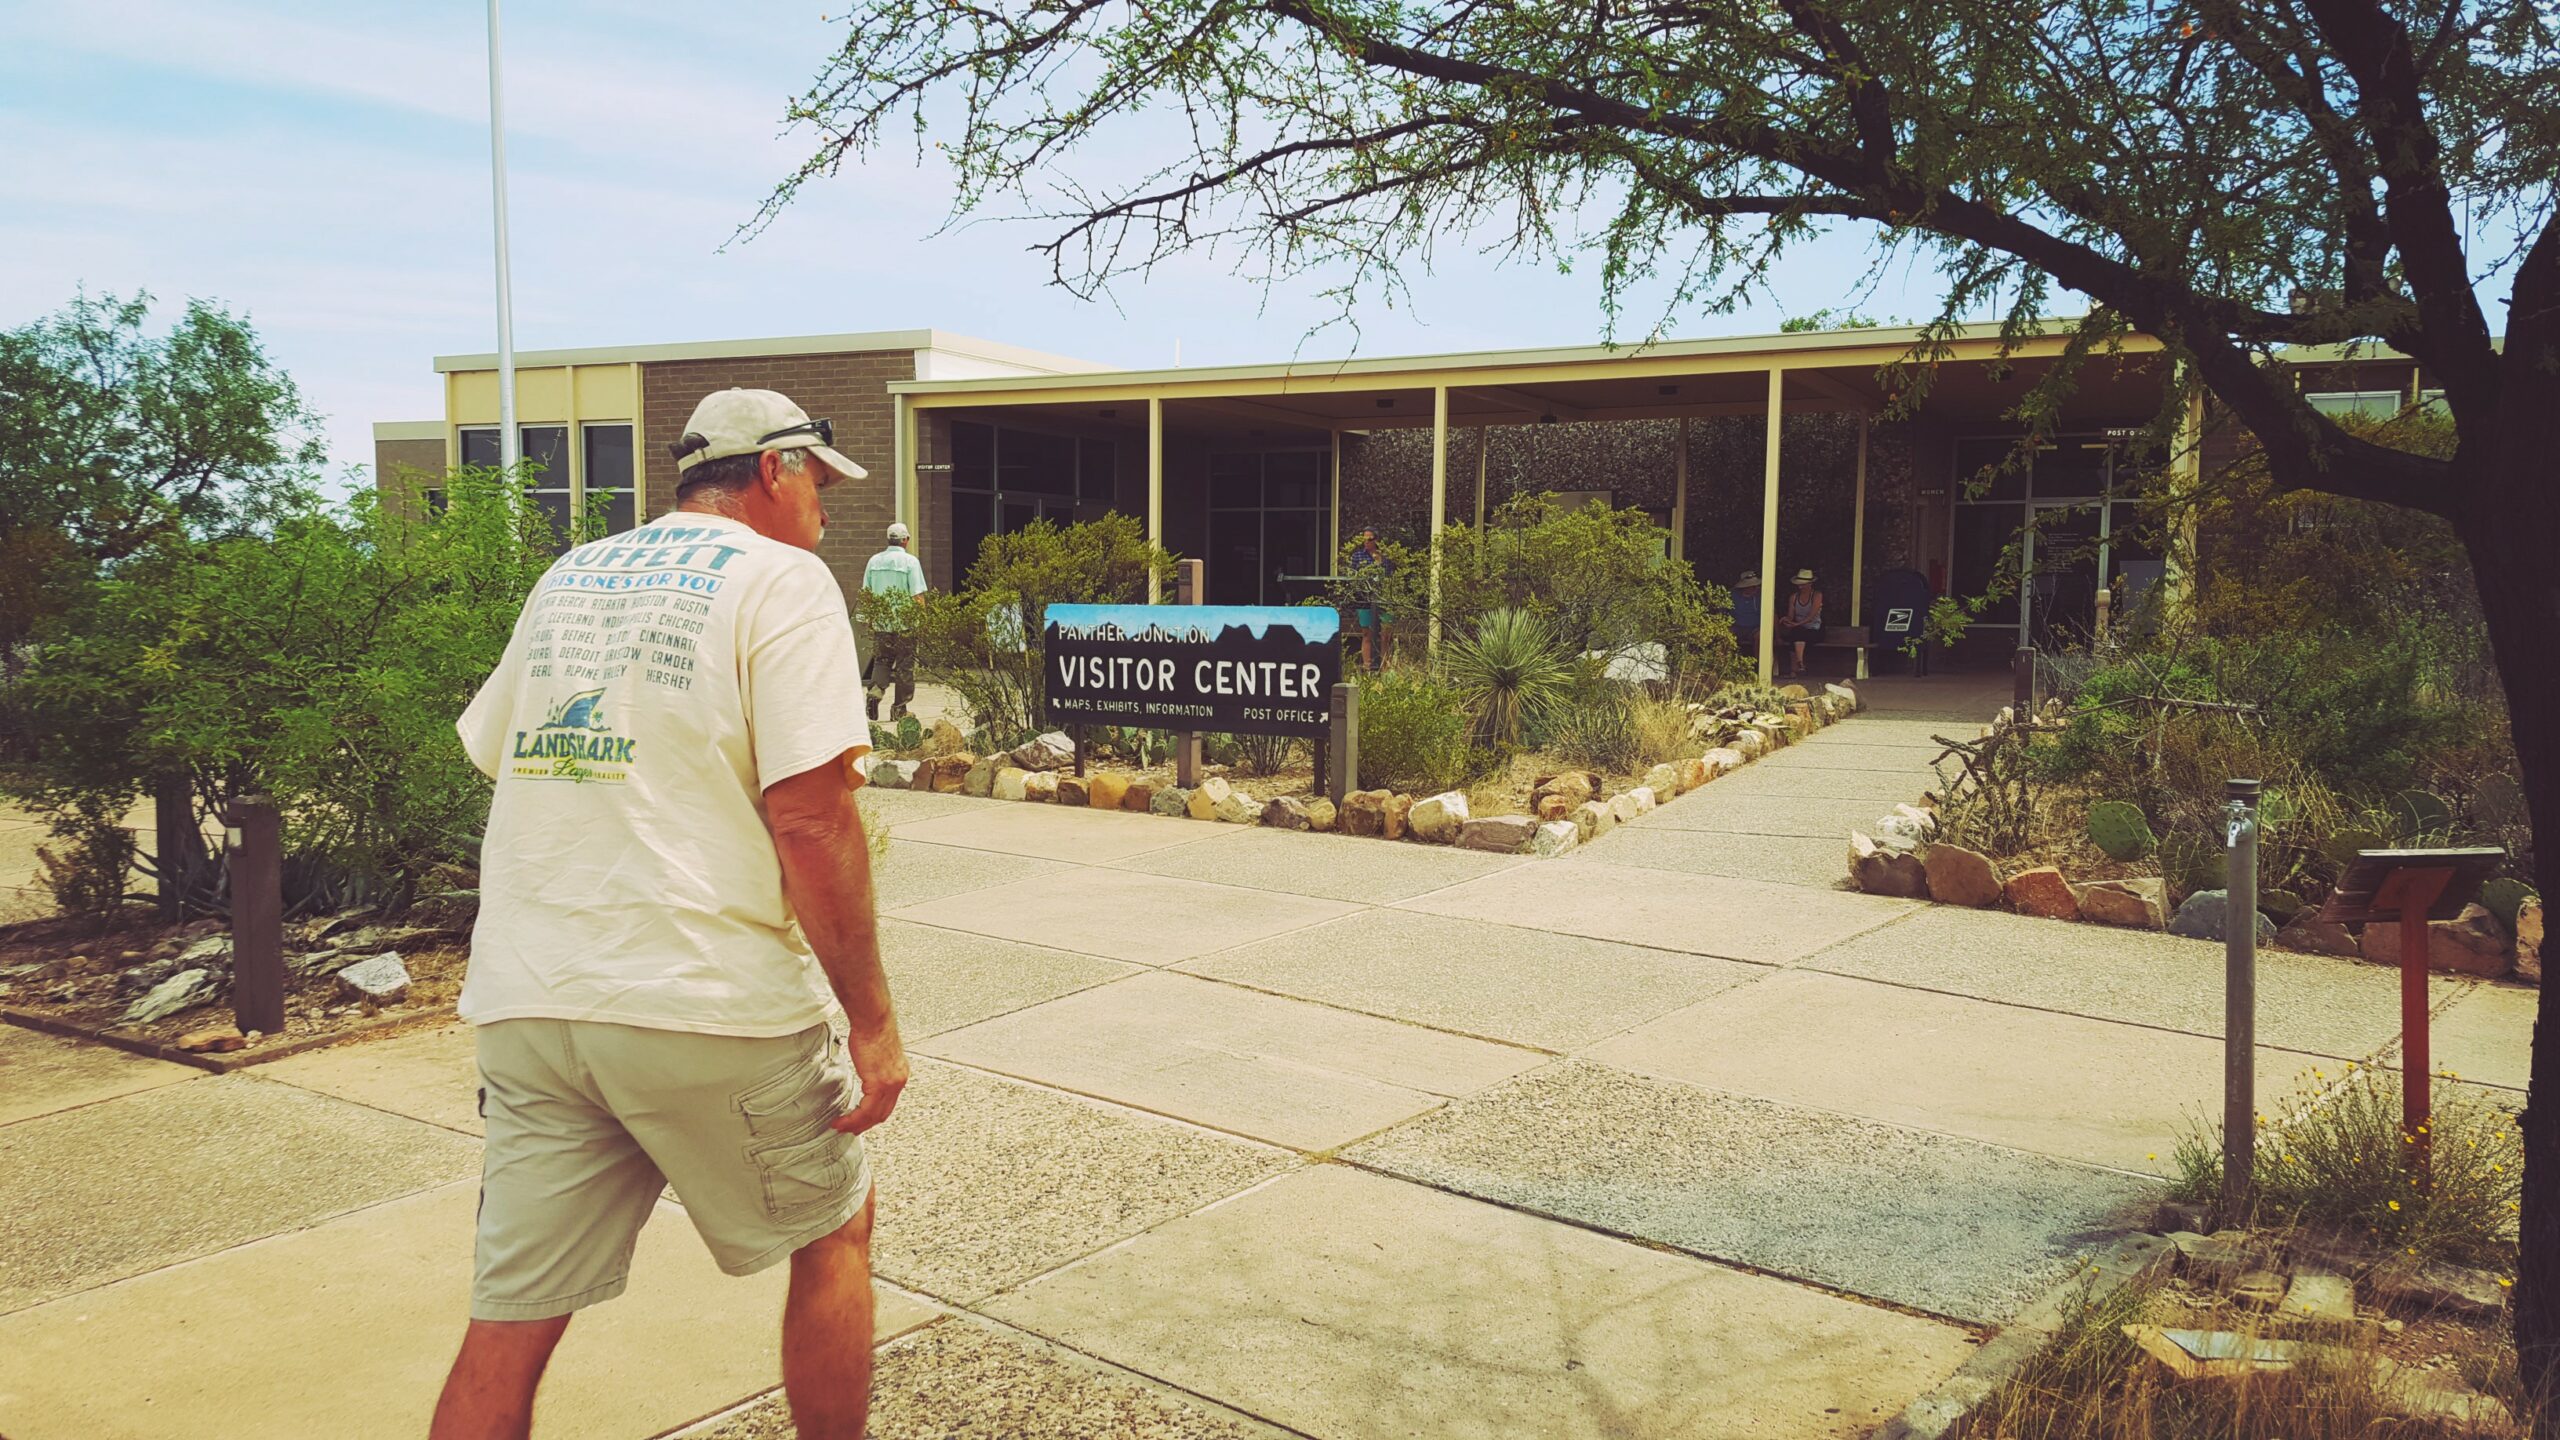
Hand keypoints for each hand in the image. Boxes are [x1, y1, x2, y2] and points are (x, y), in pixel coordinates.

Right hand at [832, 1021, 907, 1135]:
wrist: (874, 1020)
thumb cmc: (872, 1029)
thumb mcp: (876, 1053)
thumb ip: (874, 1068)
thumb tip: (865, 1072)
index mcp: (899, 1075)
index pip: (887, 1104)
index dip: (872, 1116)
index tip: (857, 1120)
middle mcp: (898, 1081)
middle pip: (882, 1113)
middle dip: (864, 1125)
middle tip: (848, 1129)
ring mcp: (891, 1084)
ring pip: (874, 1115)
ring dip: (856, 1124)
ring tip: (840, 1126)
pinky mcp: (880, 1084)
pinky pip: (867, 1110)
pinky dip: (854, 1118)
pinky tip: (842, 1120)